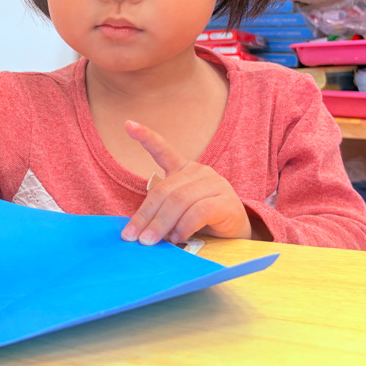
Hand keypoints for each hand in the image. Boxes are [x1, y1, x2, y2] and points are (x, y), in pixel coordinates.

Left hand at [120, 120, 251, 245]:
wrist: (237, 236)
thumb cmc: (203, 224)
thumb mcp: (178, 214)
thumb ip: (161, 213)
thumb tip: (137, 230)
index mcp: (185, 170)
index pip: (163, 150)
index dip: (146, 137)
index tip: (128, 124)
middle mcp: (200, 172)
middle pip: (165, 190)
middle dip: (146, 215)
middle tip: (133, 237)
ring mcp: (215, 184)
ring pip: (179, 201)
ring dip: (161, 224)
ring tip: (151, 241)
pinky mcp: (226, 202)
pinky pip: (198, 212)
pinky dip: (183, 226)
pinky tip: (177, 238)